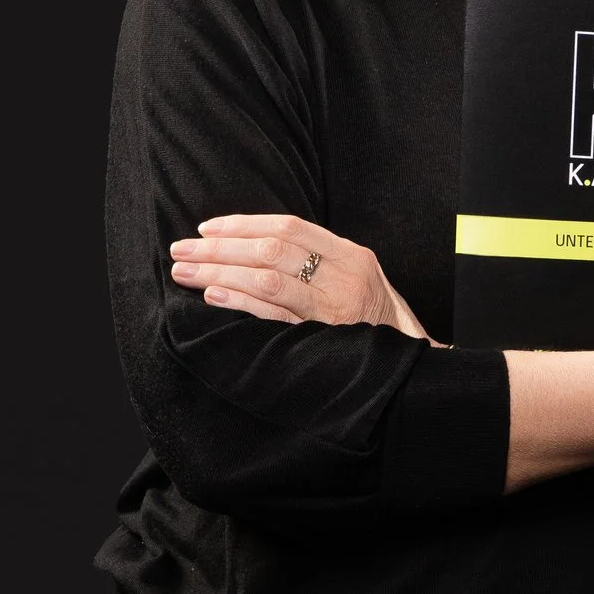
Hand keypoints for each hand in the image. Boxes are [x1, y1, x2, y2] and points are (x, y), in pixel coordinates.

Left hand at [170, 214, 436, 343]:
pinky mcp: (325, 337)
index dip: (244, 224)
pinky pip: (276, 316)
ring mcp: (336, 308)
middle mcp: (345, 276)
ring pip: (268, 279)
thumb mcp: (356, 280)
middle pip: (272, 250)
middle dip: (221, 248)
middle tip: (181, 249)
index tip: (207, 228)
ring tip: (186, 271)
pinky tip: (213, 296)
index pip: (289, 227)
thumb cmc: (375, 322)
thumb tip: (256, 247)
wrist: (412, 368)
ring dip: (220, 273)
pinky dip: (242, 303)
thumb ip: (318, 263)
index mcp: (351, 255)